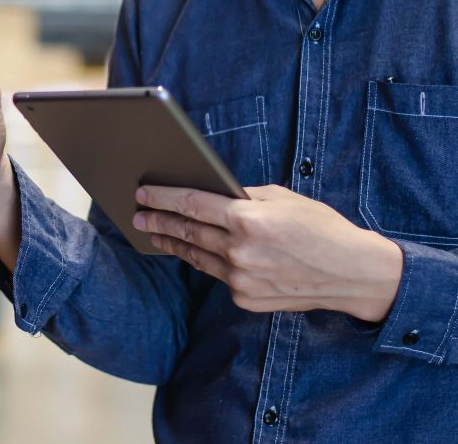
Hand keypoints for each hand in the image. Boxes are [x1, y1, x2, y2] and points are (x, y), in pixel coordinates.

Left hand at [132, 184, 402, 321]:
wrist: (352, 274)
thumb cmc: (321, 229)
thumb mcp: (285, 199)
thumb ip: (244, 197)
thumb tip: (212, 192)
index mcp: (249, 220)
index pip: (192, 204)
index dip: (163, 197)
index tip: (143, 193)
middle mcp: (240, 251)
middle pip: (187, 231)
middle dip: (158, 221)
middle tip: (137, 214)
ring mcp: (240, 278)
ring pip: (196, 256)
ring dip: (173, 243)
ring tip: (155, 233)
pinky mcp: (244, 298)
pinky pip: (218, 275)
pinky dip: (206, 261)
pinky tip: (191, 252)